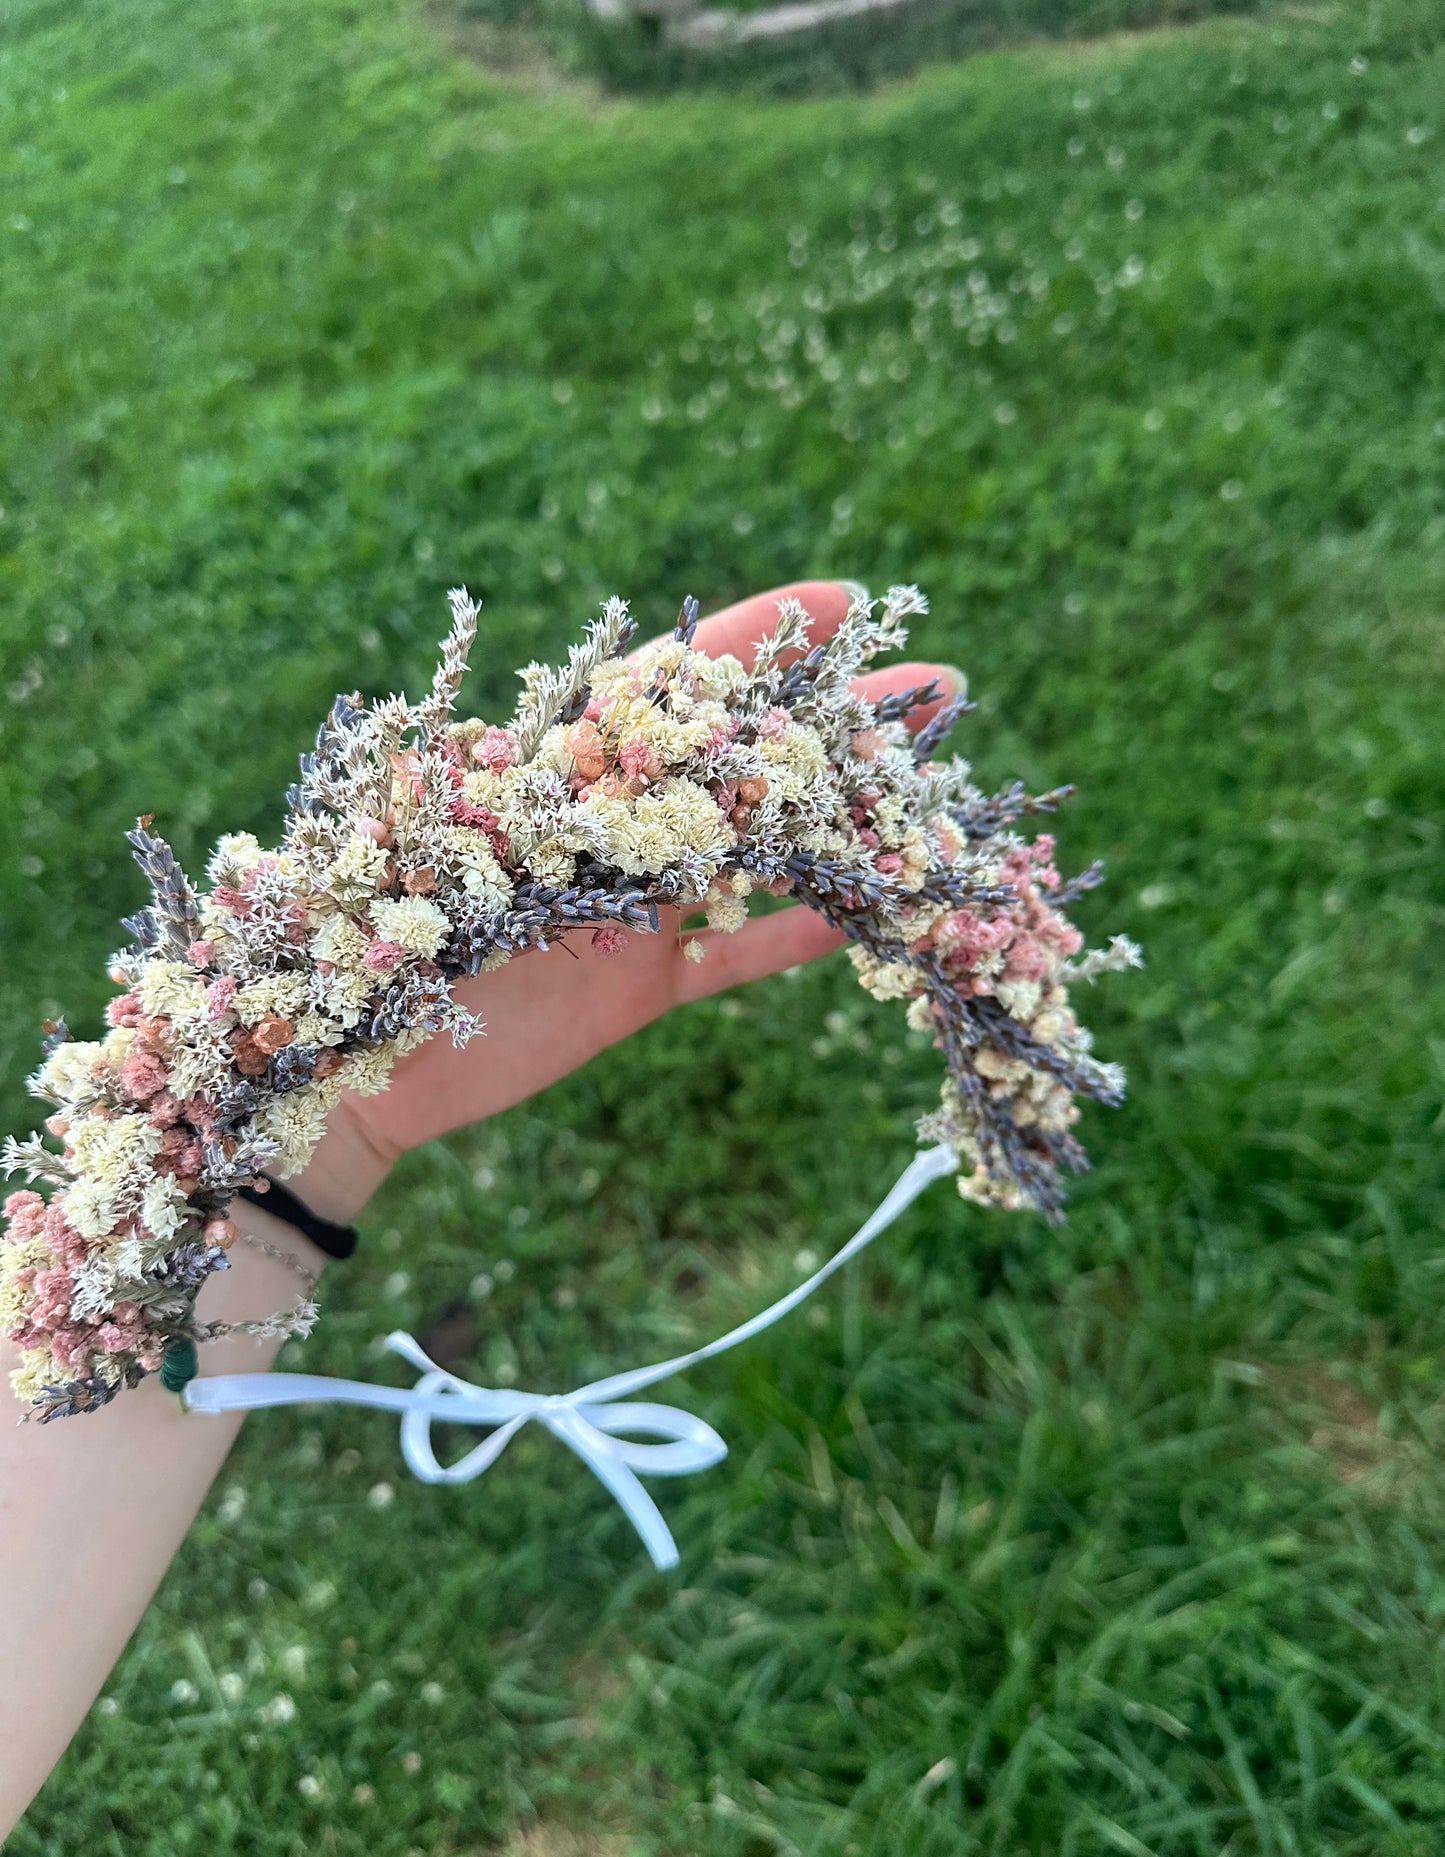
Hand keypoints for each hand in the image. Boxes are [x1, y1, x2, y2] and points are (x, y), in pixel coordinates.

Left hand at [293, 581, 960, 1223]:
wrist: (345, 1066)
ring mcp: (634, 906)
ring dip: (842, 821)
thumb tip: (499, 741)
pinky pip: (737, 958)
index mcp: (558, 776)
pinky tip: (878, 920)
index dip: (753, 642)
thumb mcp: (410, 854)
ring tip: (933, 789)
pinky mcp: (641, 985)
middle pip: (741, 764)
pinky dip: (800, 940)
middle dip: (837, 723)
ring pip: (759, 855)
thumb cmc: (358, 944)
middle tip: (937, 686)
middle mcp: (610, 830)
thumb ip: (464, 799)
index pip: (669, 692)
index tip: (841, 602)